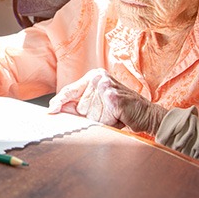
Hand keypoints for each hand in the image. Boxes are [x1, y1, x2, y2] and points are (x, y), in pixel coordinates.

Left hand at [48, 68, 166, 134]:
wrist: (147, 114)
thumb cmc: (122, 110)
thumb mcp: (97, 106)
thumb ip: (77, 106)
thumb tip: (56, 109)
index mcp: (94, 75)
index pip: (69, 90)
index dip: (59, 101)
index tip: (51, 110)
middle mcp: (99, 77)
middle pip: (79, 105)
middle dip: (89, 116)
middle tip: (107, 114)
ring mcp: (106, 86)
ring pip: (89, 114)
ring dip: (100, 120)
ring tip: (114, 115)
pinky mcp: (113, 97)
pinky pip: (101, 117)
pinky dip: (109, 122)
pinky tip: (118, 116)